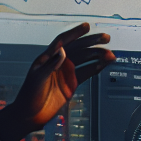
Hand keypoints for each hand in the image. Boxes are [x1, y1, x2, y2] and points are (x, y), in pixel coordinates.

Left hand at [0, 23, 113, 140]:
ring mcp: (66, 72)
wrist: (31, 114)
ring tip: (110, 55)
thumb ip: (51, 65)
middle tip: (106, 38)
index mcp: (48, 57)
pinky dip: (96, 68)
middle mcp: (59, 62)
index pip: (63, 41)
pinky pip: (86, 72)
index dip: (75, 33)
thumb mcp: (38, 78)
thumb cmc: (29, 95)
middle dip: (92, 42)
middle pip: (78, 48)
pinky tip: (105, 64)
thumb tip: (63, 51)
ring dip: (97, 56)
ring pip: (85, 60)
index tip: (86, 27)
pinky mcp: (72, 83)